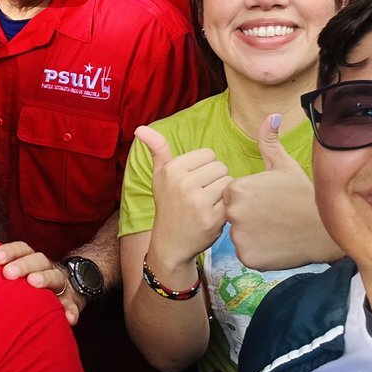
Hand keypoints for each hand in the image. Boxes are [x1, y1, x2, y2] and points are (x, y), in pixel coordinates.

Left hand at [0, 241, 83, 325]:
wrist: (67, 291)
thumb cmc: (29, 285)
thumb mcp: (16, 275)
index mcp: (32, 260)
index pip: (22, 248)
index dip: (9, 251)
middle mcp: (47, 268)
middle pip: (38, 259)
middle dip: (23, 264)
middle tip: (8, 274)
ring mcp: (61, 285)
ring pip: (56, 278)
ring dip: (45, 279)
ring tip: (34, 283)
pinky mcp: (72, 302)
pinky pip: (73, 306)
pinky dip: (71, 311)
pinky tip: (68, 318)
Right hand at [135, 125, 230, 271]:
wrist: (170, 243)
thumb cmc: (168, 205)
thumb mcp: (159, 176)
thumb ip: (157, 149)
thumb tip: (140, 128)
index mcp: (172, 169)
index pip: (209, 154)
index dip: (205, 168)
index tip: (195, 181)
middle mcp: (183, 183)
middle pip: (221, 167)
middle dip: (216, 180)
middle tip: (203, 195)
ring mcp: (197, 201)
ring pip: (229, 183)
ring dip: (223, 194)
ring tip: (209, 204)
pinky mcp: (211, 218)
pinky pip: (231, 201)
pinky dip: (227, 208)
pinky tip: (214, 215)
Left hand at [224, 115, 340, 269]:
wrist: (326, 229)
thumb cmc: (304, 194)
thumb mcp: (285, 165)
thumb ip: (268, 141)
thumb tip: (270, 116)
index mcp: (237, 188)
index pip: (232, 196)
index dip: (251, 199)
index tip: (269, 202)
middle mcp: (232, 212)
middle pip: (233, 215)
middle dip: (249, 217)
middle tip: (274, 216)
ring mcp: (239, 237)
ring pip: (239, 235)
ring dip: (252, 235)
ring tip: (276, 229)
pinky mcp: (247, 258)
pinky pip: (246, 254)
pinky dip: (258, 252)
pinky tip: (276, 244)